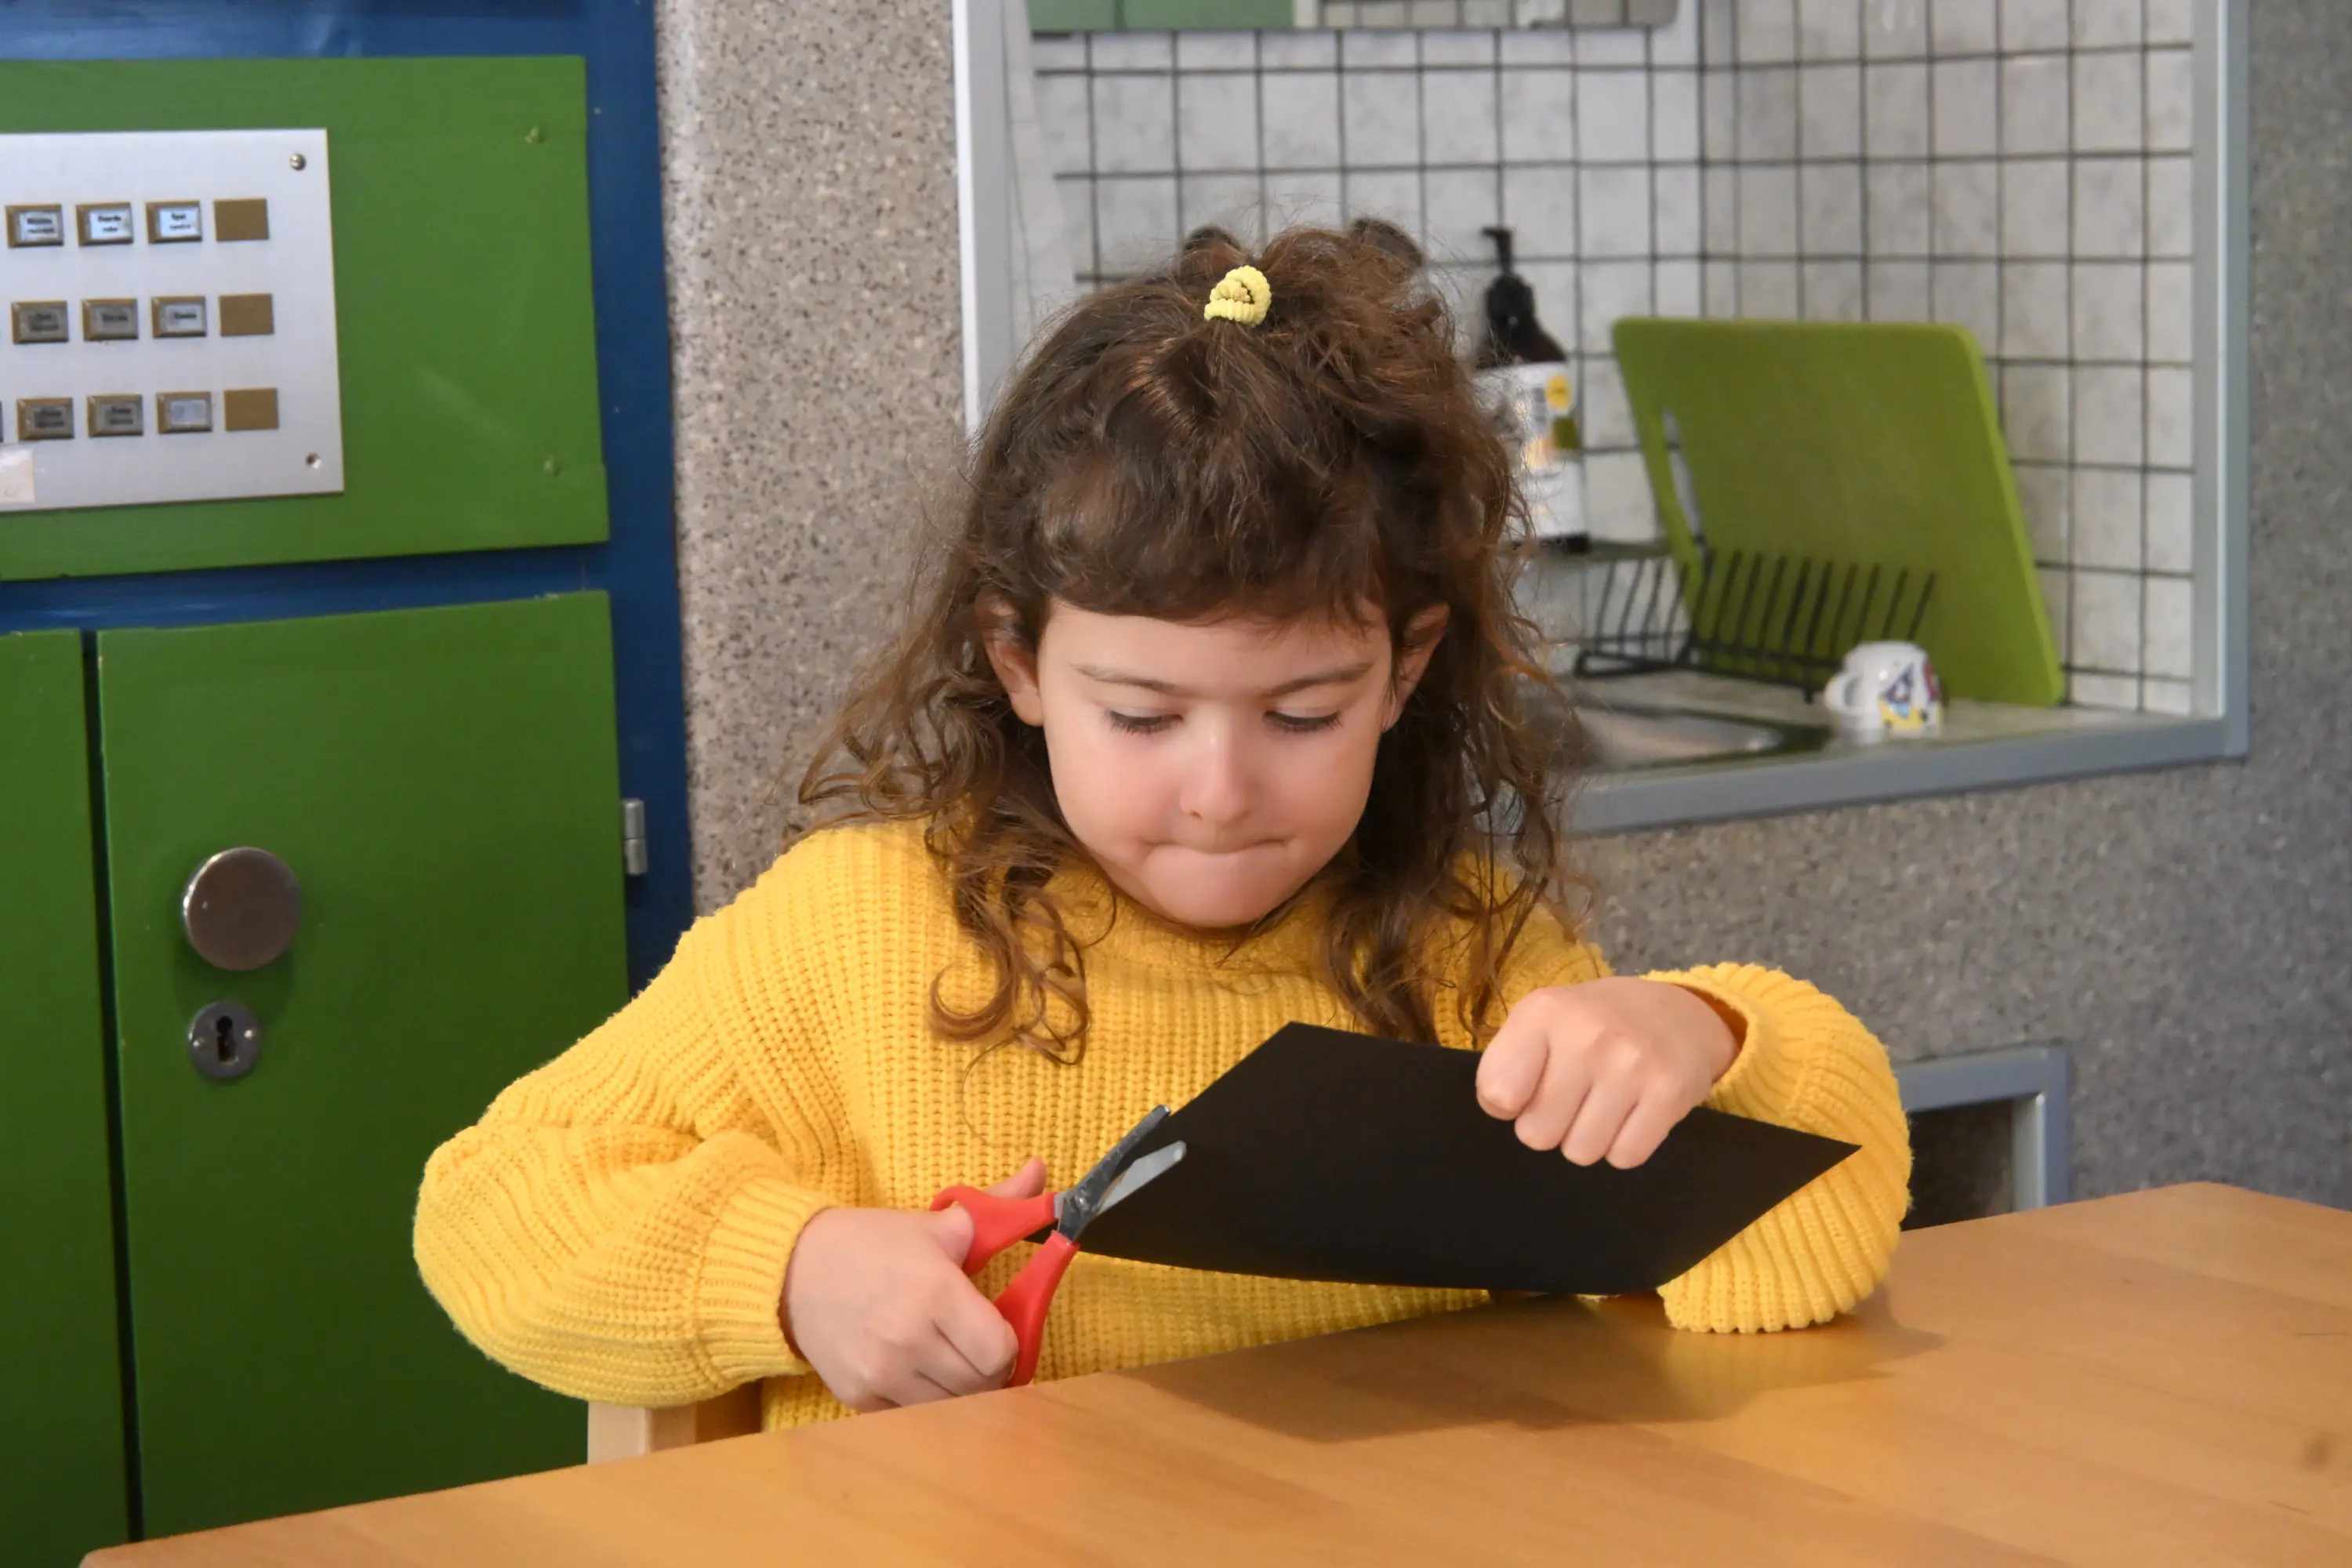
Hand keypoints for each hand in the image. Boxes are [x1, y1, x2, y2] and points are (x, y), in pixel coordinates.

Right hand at [781, 1157, 1045, 1411]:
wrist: (792, 1270)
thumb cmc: (871, 1243)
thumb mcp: (936, 1223)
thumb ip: (997, 1207)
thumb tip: (1040, 1170)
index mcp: (935, 1292)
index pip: (1001, 1352)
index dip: (1009, 1343)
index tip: (997, 1329)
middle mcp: (909, 1340)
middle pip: (983, 1386)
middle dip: (990, 1368)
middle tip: (976, 1346)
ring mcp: (882, 1375)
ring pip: (952, 1407)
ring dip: (960, 1388)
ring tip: (947, 1358)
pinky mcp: (860, 1399)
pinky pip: (914, 1417)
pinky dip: (924, 1402)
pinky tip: (914, 1370)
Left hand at [1475, 978, 1738, 1168]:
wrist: (1682, 1013)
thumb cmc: (1598, 1022)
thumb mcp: (1545, 1018)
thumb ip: (1510, 1061)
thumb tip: (1499, 1110)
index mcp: (1544, 1012)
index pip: (1497, 1092)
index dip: (1508, 1104)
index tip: (1528, 1089)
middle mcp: (1587, 1035)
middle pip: (1537, 1134)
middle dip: (1551, 1126)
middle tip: (1573, 1098)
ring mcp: (1631, 1064)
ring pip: (1581, 1152)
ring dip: (1588, 1138)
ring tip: (1604, 1103)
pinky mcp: (1668, 1093)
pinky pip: (1624, 1157)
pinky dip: (1624, 1145)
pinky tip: (1632, 1113)